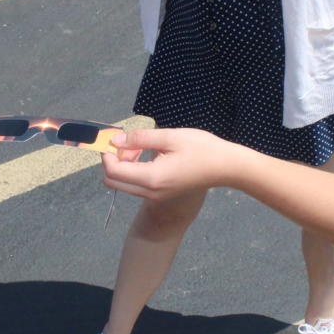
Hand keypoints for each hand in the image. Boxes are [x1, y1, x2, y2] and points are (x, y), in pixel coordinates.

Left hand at [100, 127, 247, 198]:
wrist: (225, 167)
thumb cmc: (202, 149)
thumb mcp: (170, 137)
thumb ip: (140, 138)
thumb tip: (116, 140)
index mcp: (151, 177)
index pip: (113, 170)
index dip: (107, 154)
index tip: (114, 138)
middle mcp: (150, 192)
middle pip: (113, 181)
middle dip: (113, 161)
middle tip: (129, 144)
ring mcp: (156, 196)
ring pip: (124, 184)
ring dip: (125, 166)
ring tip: (143, 148)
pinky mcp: (162, 195)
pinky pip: (137, 186)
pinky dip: (135, 171)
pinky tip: (152, 157)